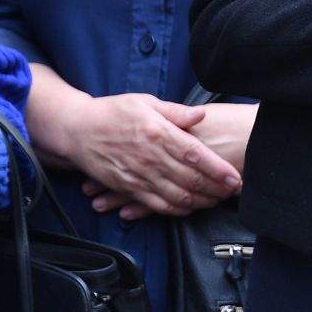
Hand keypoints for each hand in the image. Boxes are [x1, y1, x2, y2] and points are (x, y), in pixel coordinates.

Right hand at [64, 93, 237, 218]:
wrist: (77, 129)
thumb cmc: (112, 112)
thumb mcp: (145, 102)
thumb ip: (175, 111)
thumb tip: (200, 115)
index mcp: (158, 133)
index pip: (196, 155)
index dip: (218, 169)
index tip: (235, 177)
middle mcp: (150, 157)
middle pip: (191, 179)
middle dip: (216, 189)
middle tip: (233, 192)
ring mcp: (139, 175)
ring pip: (177, 196)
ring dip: (201, 202)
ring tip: (217, 201)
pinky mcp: (128, 188)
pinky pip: (157, 205)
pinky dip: (176, 210)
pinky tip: (189, 208)